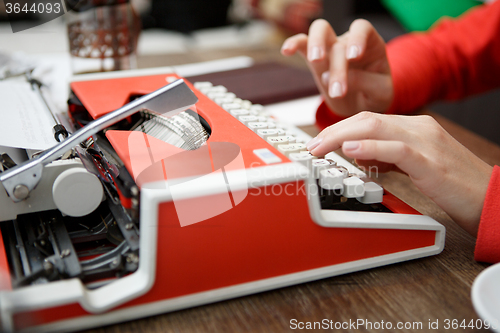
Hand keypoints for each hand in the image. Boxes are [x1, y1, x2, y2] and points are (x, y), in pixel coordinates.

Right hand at [281, 19, 392, 116]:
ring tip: (315, 61)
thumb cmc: (374, 94)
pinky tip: (286, 50)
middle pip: (339, 41)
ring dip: (315, 44)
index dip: (357, 39)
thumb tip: (340, 79)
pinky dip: (293, 44)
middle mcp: (349, 43)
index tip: (354, 56)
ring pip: (319, 31)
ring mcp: (330, 49)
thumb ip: (367, 83)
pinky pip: (302, 44)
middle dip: (336, 65)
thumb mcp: (380, 93)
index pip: (362, 29)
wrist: (361, 103)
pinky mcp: (315, 59)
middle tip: (336, 87)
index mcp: (370, 45)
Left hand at [307, 112, 492, 235]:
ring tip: (321, 149)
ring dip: (341, 137)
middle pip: (366, 120)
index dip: (339, 129)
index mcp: (415, 127)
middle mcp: (419, 128)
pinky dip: (370, 148)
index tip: (319, 142)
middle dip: (333, 131)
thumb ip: (389, 156)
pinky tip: (350, 151)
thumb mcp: (416, 165)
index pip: (368, 120)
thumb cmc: (454, 184)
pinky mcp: (432, 162)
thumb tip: (359, 156)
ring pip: (376, 127)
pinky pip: (396, 149)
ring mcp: (427, 142)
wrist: (492, 198)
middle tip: (313, 147)